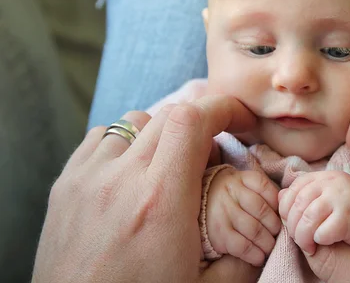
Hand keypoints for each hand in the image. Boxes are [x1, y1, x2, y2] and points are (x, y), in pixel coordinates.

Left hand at [32, 95, 260, 282]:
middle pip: (168, 115)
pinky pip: (100, 139)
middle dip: (200, 125)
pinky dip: (124, 145)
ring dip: (160, 135)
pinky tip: (130, 174)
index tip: (241, 121)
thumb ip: (242, 259)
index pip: (193, 120)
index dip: (223, 108)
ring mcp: (87, 179)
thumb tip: (265, 233)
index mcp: (162, 202)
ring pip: (133, 124)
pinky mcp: (64, 186)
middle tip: (210, 157)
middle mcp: (121, 180)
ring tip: (167, 168)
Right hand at [206, 169, 280, 265]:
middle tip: (278, 234)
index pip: (265, 188)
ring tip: (271, 247)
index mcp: (242, 179)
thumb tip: (285, 209)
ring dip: (267, 242)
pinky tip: (259, 257)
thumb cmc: (233, 196)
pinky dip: (254, 254)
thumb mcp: (246, 185)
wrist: (201, 202)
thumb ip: (265, 192)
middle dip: (275, 226)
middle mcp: (232, 193)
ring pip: (254, 230)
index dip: (277, 204)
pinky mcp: (218, 233)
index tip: (281, 215)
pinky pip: (241, 246)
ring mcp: (223, 212)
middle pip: (261, 210)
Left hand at [279, 171, 349, 255]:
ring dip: (303, 238)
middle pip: (297, 205)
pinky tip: (325, 243)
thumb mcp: (326, 200)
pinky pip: (322, 232)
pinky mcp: (349, 216)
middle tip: (300, 240)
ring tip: (310, 246)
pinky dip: (319, 241)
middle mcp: (333, 182)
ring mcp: (342, 197)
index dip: (287, 209)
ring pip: (306, 219)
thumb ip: (304, 197)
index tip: (292, 223)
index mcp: (325, 176)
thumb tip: (279, 196)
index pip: (293, 189)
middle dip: (293, 227)